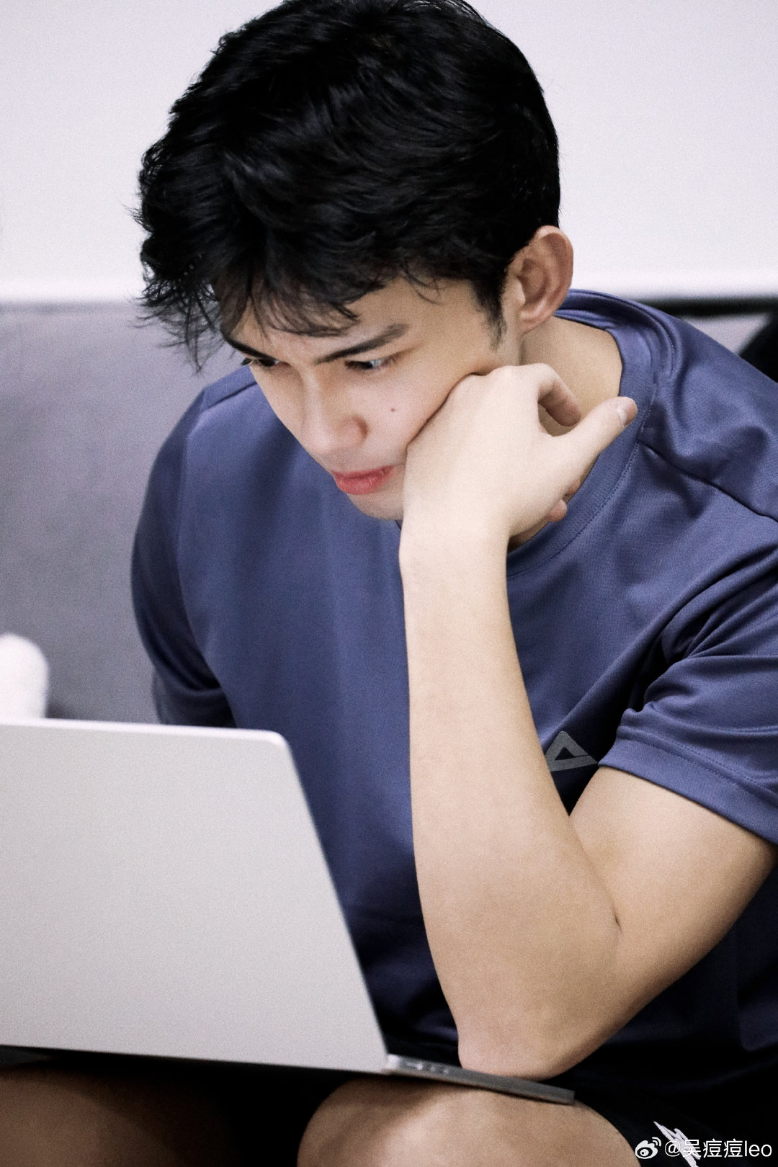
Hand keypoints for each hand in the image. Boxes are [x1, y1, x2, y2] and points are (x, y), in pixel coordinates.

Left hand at [401, 363, 635, 547]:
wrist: (451, 531)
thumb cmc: (513, 493)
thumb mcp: (569, 460)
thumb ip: (601, 428)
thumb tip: (628, 404)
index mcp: (508, 384)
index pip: (545, 379)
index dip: (565, 400)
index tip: (573, 423)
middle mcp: (469, 389)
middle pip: (514, 406)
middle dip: (539, 437)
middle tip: (555, 469)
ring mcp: (439, 414)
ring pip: (486, 428)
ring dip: (511, 452)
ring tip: (529, 492)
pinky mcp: (419, 442)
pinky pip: (456, 443)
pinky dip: (476, 458)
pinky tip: (490, 490)